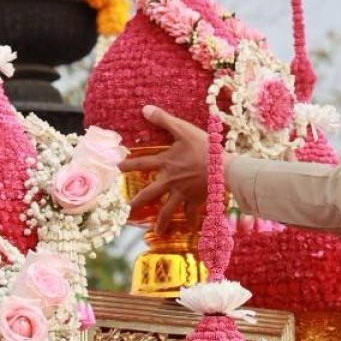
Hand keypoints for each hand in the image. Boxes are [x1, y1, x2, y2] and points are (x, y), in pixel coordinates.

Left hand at [127, 106, 209, 232]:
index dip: (127, 165)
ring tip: (156, 231)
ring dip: (161, 221)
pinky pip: (192, 214)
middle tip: (127, 211)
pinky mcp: (196, 200)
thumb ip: (164, 119)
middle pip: (149, 194)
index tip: (115, 169)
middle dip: (137, 203)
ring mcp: (182, 193)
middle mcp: (170, 181)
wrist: (224, 169)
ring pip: (168, 210)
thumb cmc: (205, 148)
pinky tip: (190, 230)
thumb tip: (145, 109)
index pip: (141, 164)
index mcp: (166, 163)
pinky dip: (191, 222)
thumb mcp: (184, 130)